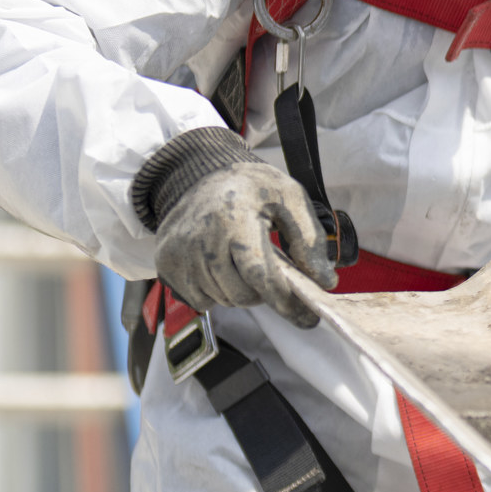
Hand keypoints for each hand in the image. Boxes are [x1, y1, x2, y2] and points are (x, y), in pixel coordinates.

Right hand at [134, 129, 333, 328]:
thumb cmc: (250, 187)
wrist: (199, 174)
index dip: (284, 299)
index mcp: (234, 215)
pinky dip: (217, 292)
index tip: (307, 317)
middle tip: (273, 279)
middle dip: (264, 294)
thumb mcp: (289, 198)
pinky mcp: (166, 263)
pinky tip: (222, 267)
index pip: (259, 272)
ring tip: (245, 266)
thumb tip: (324, 281)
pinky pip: (200, 299)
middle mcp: (202, 235)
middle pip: (241, 294)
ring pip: (222, 299)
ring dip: (241, 292)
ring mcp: (180, 251)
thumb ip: (309, 240)